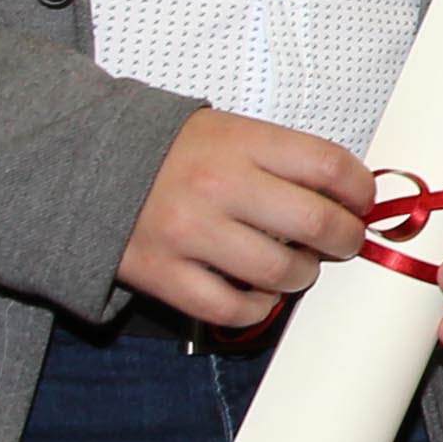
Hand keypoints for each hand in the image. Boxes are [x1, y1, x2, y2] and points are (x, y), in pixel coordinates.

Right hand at [122, 109, 370, 328]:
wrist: (82, 163)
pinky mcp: (162, 272)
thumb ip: (282, 159)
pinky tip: (259, 294)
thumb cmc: (171, 151)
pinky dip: (257, 308)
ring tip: (296, 266)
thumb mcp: (229, 132)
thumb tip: (346, 196)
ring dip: (302, 274)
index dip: (360, 190)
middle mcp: (219, 186)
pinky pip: (230, 309)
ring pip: (280, 270)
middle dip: (345, 238)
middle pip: (316, 222)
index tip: (361, 202)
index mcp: (240, 142)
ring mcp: (189, 232)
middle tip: (342, 241)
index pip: (328, 165)